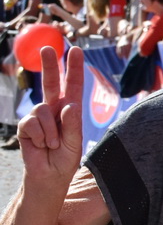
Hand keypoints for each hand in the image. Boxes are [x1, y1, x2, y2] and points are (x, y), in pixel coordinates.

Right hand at [19, 46, 83, 186]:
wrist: (48, 175)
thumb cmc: (65, 159)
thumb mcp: (74, 143)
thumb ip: (72, 125)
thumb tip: (68, 105)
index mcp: (70, 111)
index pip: (73, 86)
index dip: (74, 68)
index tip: (75, 51)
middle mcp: (54, 110)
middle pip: (51, 83)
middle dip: (50, 66)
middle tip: (47, 48)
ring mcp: (38, 117)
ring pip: (42, 110)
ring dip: (50, 131)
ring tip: (53, 144)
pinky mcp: (25, 126)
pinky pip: (31, 123)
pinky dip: (39, 135)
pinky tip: (41, 144)